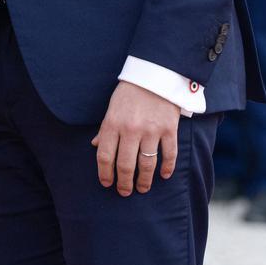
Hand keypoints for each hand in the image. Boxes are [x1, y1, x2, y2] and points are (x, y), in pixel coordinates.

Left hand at [91, 81, 180, 195]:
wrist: (155, 73)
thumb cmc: (130, 91)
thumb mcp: (112, 107)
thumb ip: (105, 128)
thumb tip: (96, 146)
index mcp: (113, 123)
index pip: (105, 156)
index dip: (105, 174)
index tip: (107, 183)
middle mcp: (131, 129)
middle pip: (125, 166)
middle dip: (124, 183)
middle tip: (125, 192)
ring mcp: (151, 130)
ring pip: (146, 165)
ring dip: (144, 181)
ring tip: (142, 188)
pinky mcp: (169, 129)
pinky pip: (169, 155)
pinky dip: (166, 168)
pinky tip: (163, 175)